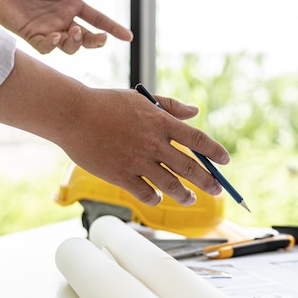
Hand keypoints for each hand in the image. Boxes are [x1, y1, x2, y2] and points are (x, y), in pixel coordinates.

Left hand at [0, 0, 132, 53]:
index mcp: (72, 4)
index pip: (98, 19)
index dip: (113, 28)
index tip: (128, 36)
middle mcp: (63, 19)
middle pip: (88, 38)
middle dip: (97, 41)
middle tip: (100, 37)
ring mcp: (50, 29)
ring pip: (71, 47)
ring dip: (77, 43)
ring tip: (74, 31)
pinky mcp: (34, 36)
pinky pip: (49, 47)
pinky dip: (55, 45)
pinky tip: (56, 36)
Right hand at [0, 49, 229, 205]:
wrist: (72, 115)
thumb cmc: (107, 103)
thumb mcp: (141, 99)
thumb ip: (170, 106)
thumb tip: (194, 111)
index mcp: (161, 122)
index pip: (197, 139)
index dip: (215, 151)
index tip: (226, 161)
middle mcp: (153, 143)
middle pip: (190, 168)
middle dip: (208, 182)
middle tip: (217, 190)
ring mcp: (137, 161)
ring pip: (171, 186)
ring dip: (184, 195)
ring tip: (190, 198)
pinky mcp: (121, 176)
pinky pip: (146, 194)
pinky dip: (155, 198)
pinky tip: (158, 198)